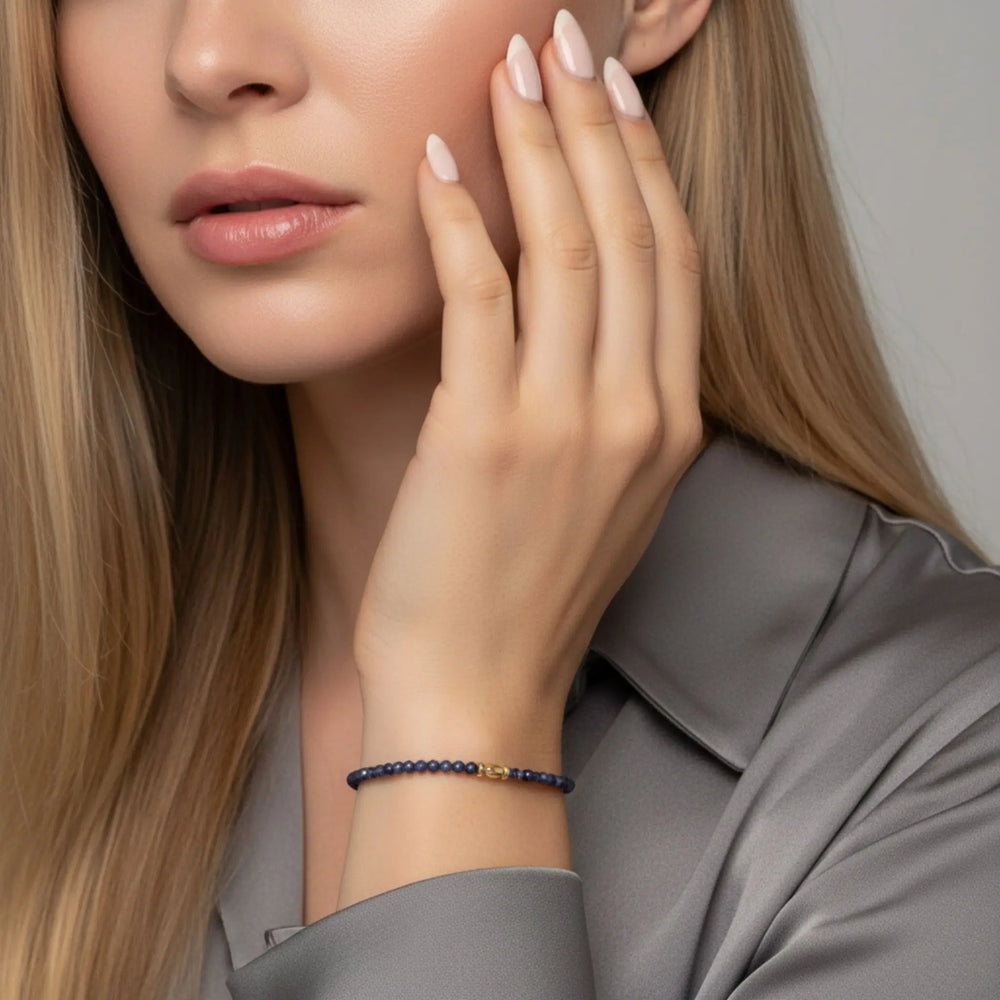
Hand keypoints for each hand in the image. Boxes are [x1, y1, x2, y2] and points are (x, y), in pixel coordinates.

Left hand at [352, 16, 703, 741]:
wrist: (478, 695)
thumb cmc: (525, 599)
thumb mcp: (599, 498)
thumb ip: (607, 405)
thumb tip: (576, 310)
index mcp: (672, 425)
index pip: (676, 263)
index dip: (645, 166)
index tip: (612, 99)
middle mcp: (638, 413)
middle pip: (634, 233)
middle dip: (597, 125)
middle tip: (564, 45)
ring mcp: (567, 423)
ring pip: (571, 247)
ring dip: (538, 146)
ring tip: (512, 71)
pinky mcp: (486, 434)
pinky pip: (483, 296)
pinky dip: (464, 220)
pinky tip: (444, 161)